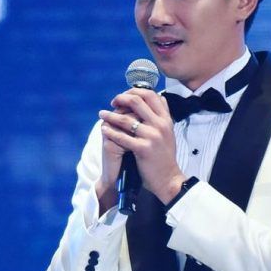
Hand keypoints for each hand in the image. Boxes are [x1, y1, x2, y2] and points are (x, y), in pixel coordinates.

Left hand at [99, 88, 184, 204]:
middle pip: (138, 101)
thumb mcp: (169, 132)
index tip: (124, 96)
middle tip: (113, 102)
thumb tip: (160, 96)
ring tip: (101, 114)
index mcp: (166, 119)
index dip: (134, 91)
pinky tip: (104, 130)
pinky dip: (111, 132)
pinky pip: (122, 137)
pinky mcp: (143, 149)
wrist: (168, 178)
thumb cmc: (165, 156)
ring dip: (111, 115)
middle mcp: (160, 124)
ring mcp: (152, 136)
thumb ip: (164, 115)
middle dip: (121, 98)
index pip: (150, 95)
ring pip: (126, 119)